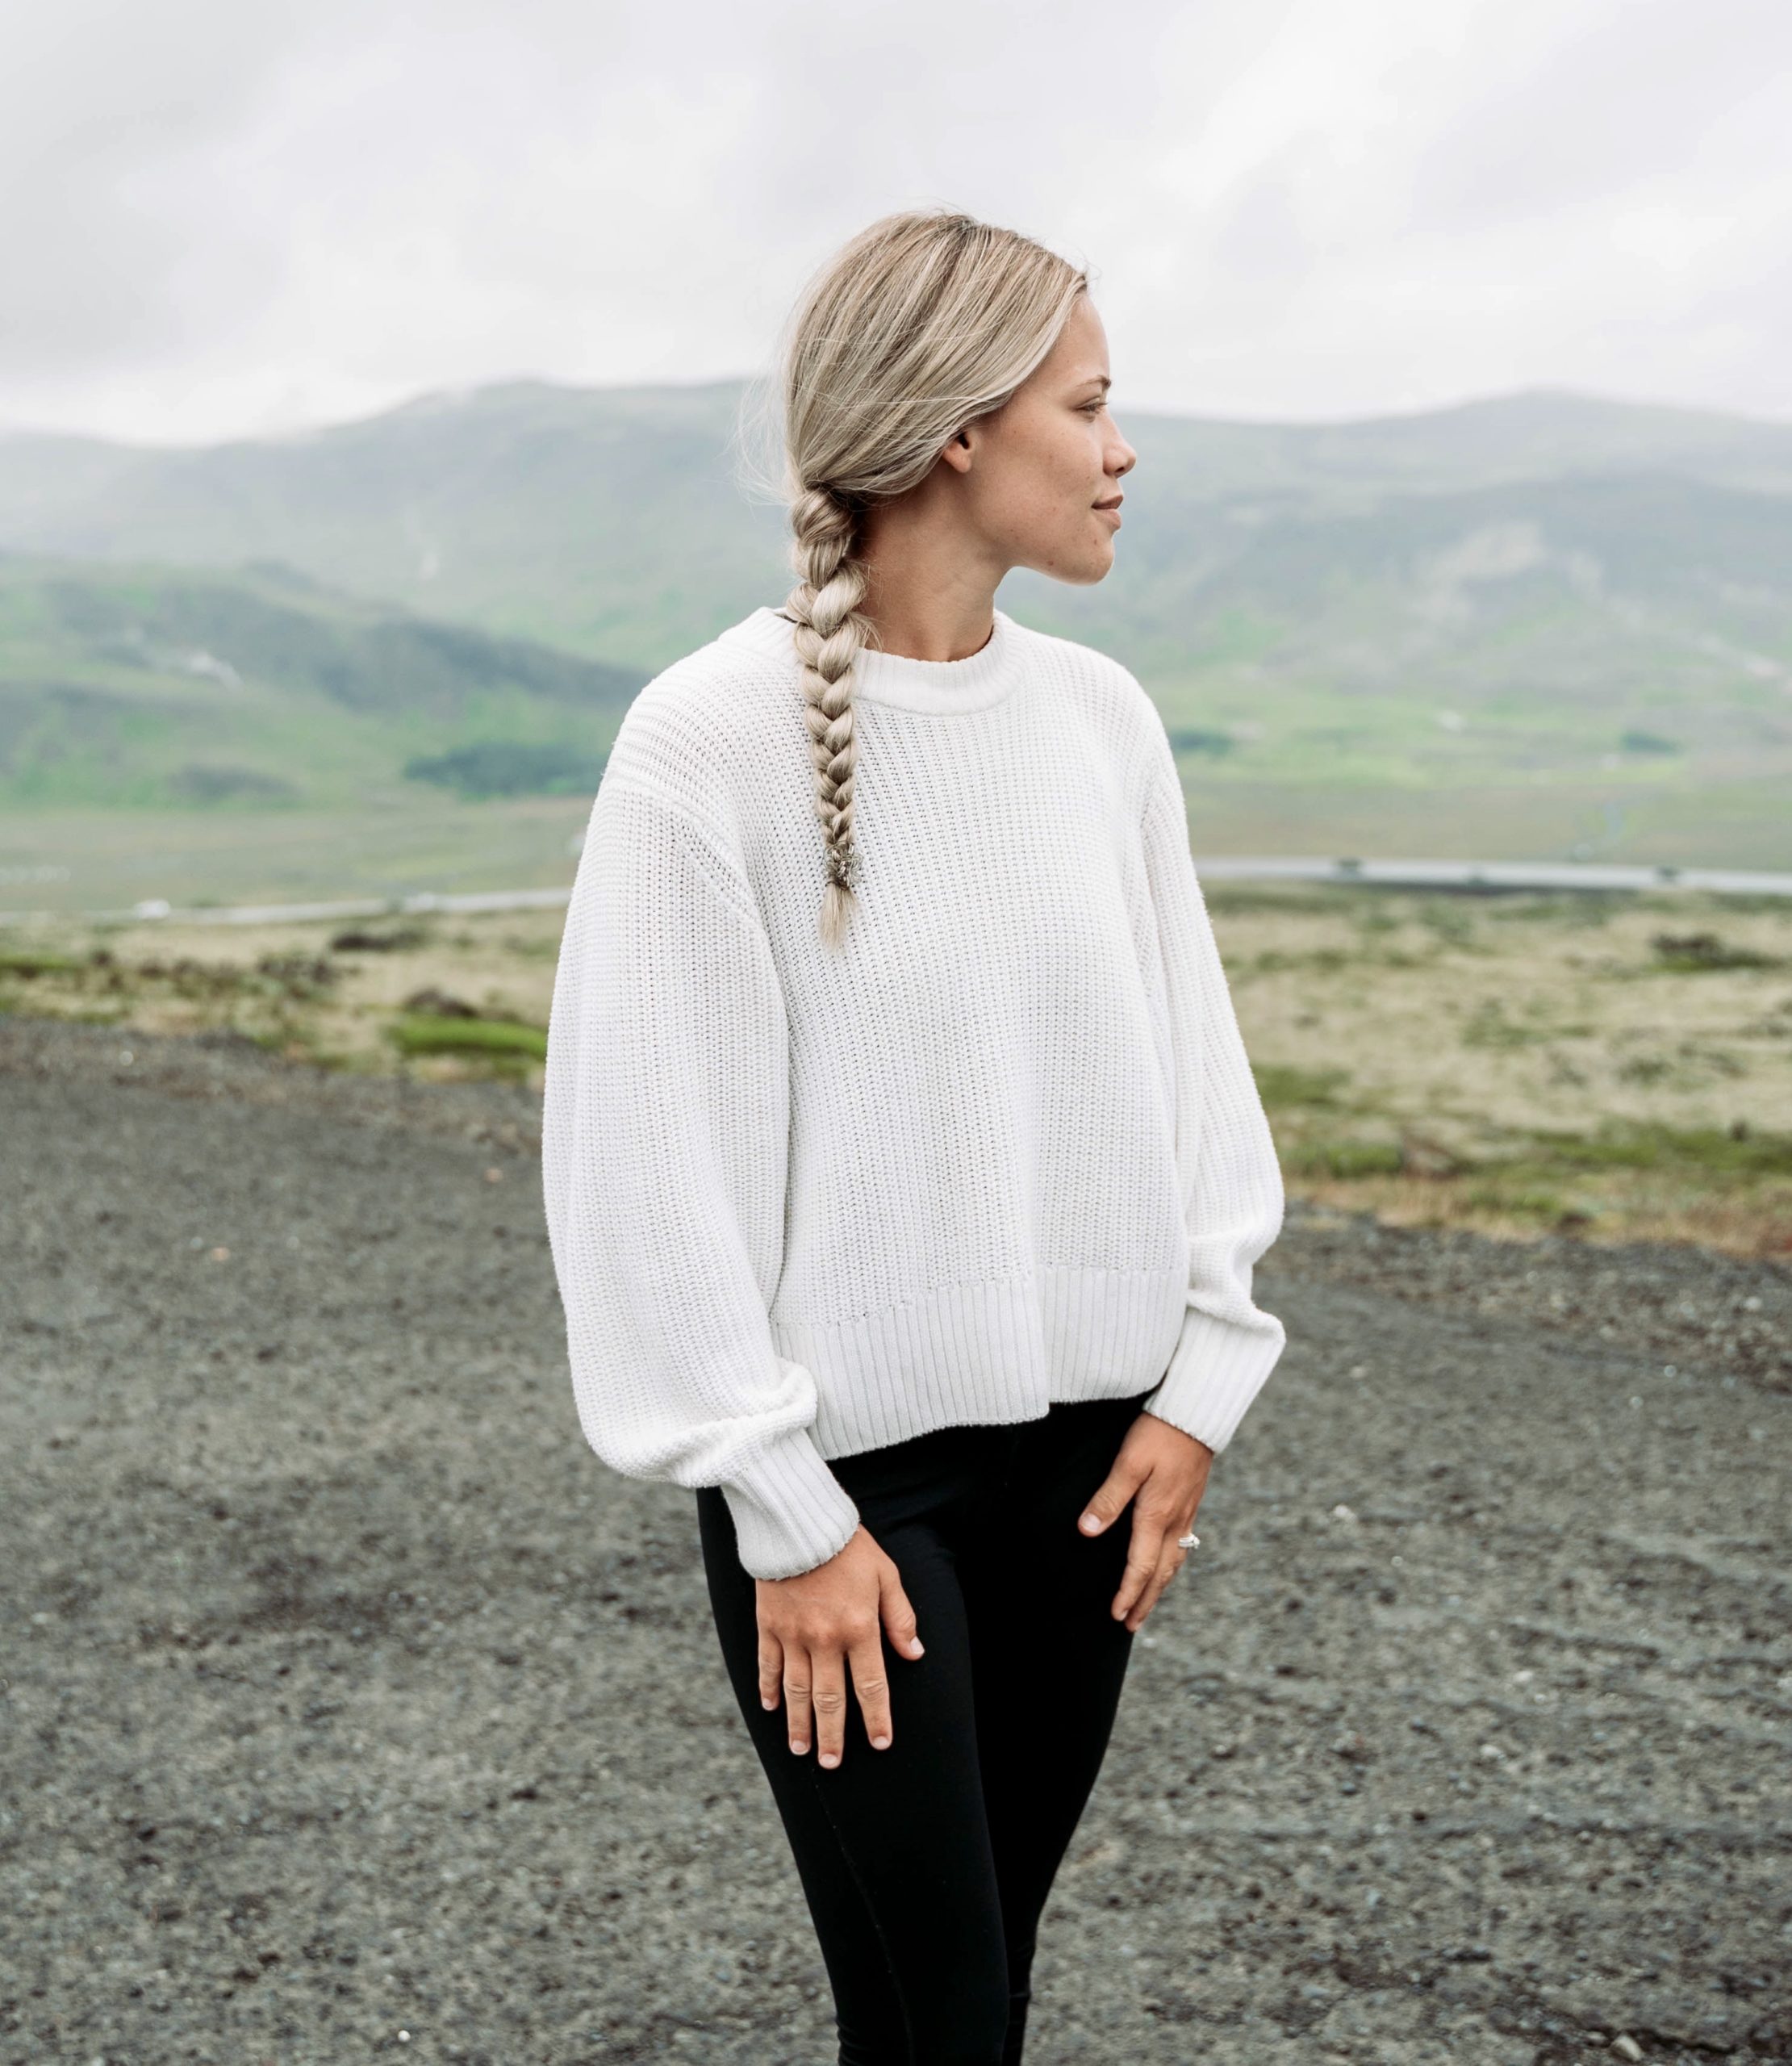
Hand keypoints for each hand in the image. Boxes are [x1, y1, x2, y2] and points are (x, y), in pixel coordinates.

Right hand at [755, 1525, 924, 1767]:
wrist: (798, 1522)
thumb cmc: (849, 1547)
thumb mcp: (886, 1575)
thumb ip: (900, 1618)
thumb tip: (915, 1654)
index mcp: (858, 1629)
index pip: (870, 1686)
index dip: (876, 1718)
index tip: (880, 1744)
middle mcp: (825, 1639)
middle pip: (830, 1699)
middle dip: (832, 1736)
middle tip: (831, 1764)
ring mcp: (793, 1635)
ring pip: (797, 1690)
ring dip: (800, 1723)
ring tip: (802, 1750)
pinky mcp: (768, 1625)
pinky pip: (768, 1665)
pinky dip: (768, 1689)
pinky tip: (771, 1709)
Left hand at [1077, 1411, 1212, 1631]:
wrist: (1195, 1415)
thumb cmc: (1158, 1435)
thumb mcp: (1128, 1463)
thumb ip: (1108, 1499)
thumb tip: (1087, 1532)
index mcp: (1156, 1515)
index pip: (1140, 1566)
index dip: (1128, 1592)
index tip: (1115, 1615)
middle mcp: (1175, 1520)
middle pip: (1160, 1573)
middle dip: (1145, 1601)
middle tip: (1130, 1625)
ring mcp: (1187, 1512)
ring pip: (1174, 1562)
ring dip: (1160, 1587)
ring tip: (1148, 1605)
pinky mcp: (1192, 1502)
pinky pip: (1183, 1546)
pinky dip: (1172, 1566)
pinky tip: (1168, 1565)